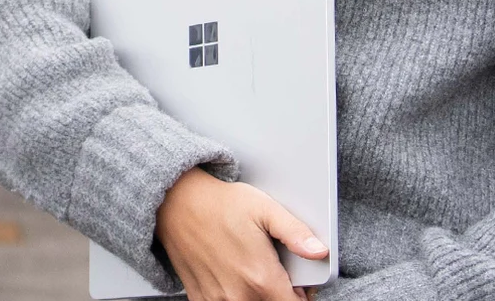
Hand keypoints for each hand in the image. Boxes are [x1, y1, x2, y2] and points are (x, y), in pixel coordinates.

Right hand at [153, 168, 329, 300]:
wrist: (175, 203)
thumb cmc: (219, 204)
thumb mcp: (264, 209)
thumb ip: (295, 233)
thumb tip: (320, 251)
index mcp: (261, 278)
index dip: (302, 296)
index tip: (299, 285)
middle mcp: (239, 295)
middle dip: (280, 296)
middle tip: (276, 276)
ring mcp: (218, 300)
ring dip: (257, 297)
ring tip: (253, 275)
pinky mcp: (201, 298)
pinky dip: (236, 297)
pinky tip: (234, 279)